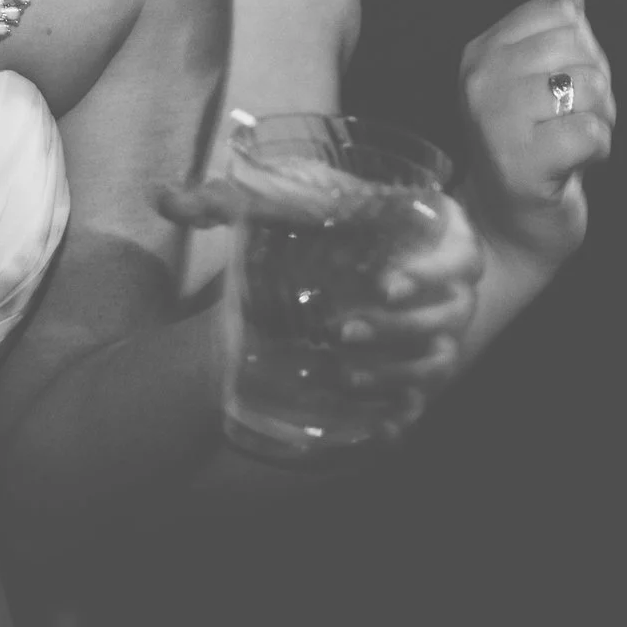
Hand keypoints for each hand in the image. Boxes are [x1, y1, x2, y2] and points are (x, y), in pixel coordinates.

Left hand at [159, 178, 484, 429]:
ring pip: (438, 360)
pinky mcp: (416, 373)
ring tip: (340, 375)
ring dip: (395, 371)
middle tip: (342, 329)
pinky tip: (377, 426)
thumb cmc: (322, 222)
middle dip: (400, 325)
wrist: (339, 264)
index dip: (431, 271)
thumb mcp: (278, 204)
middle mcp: (444, 287)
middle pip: (451, 312)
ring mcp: (435, 334)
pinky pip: (424, 400)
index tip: (381, 284)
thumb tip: (163, 199)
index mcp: (431, 234)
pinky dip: (402, 413)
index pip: (462, 252)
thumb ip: (224, 200)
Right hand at [458, 0, 614, 268]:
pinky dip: (599, 151)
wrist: (505, 226)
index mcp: (479, 52)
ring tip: (572, 142)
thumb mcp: (529, 84)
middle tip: (571, 119)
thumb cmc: (526, 150)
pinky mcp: (522, 163)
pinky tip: (574, 165)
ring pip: (591, 86)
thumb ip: (550, 38)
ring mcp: (496, 122)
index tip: (560, 84)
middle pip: (580, 47)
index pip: (558, 12)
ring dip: (600, 119)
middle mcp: (480, 81)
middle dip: (595, 85)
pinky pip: (592, 132)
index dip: (580, 46)